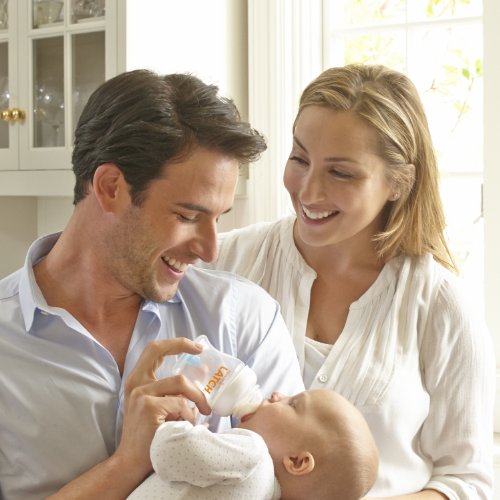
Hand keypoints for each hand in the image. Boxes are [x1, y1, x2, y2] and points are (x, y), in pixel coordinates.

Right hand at [115, 338, 211, 478]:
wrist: (131, 464)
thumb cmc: (151, 435)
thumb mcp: (159, 406)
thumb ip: (172, 390)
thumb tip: (202, 374)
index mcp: (137, 380)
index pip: (153, 349)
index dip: (175, 342)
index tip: (196, 347)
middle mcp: (136, 384)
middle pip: (159, 351)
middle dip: (182, 346)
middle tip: (202, 355)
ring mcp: (141, 395)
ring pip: (180, 382)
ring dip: (196, 398)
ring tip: (203, 412)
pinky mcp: (149, 408)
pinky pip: (181, 404)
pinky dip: (190, 416)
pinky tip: (188, 426)